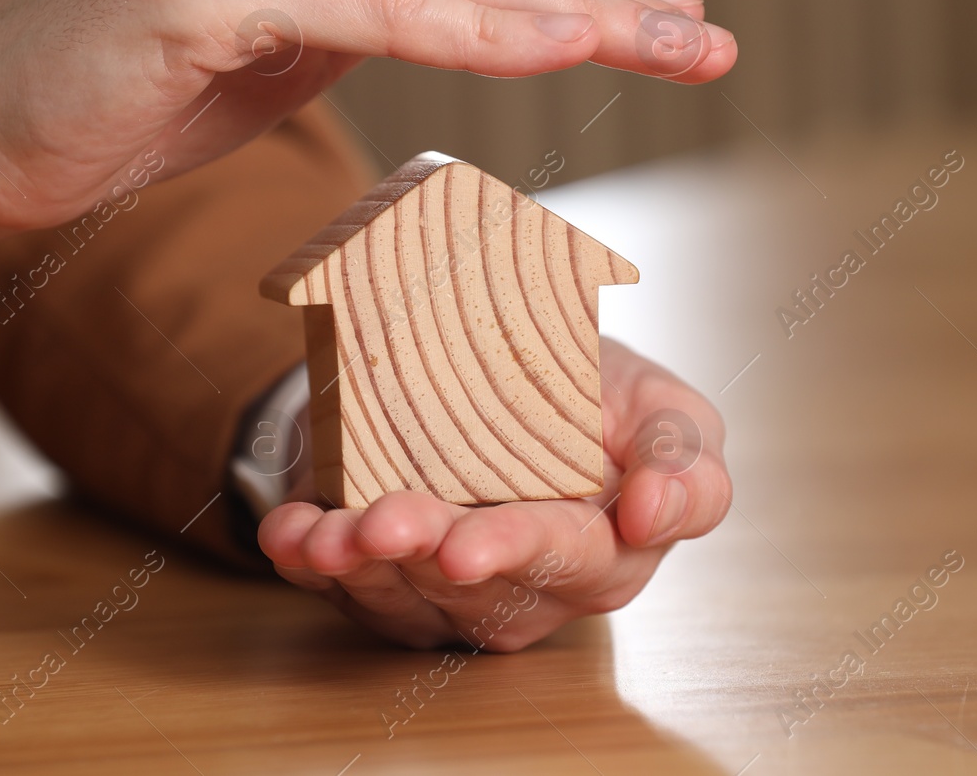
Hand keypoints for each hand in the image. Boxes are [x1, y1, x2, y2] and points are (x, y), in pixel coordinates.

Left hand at [258, 339, 729, 650]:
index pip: (571, 557)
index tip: (469, 548)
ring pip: (404, 594)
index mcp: (603, 550)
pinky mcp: (387, 587)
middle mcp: (525, 589)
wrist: (508, 379)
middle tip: (392, 524)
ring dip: (360, 564)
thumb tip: (656, 509)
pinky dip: (310, 558)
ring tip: (330, 531)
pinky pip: (344, 588)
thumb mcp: (662, 409)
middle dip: (428, 554)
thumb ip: (685, 456)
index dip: (523, 548)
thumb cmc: (598, 402)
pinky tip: (291, 533)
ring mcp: (450, 596)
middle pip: (475, 585)